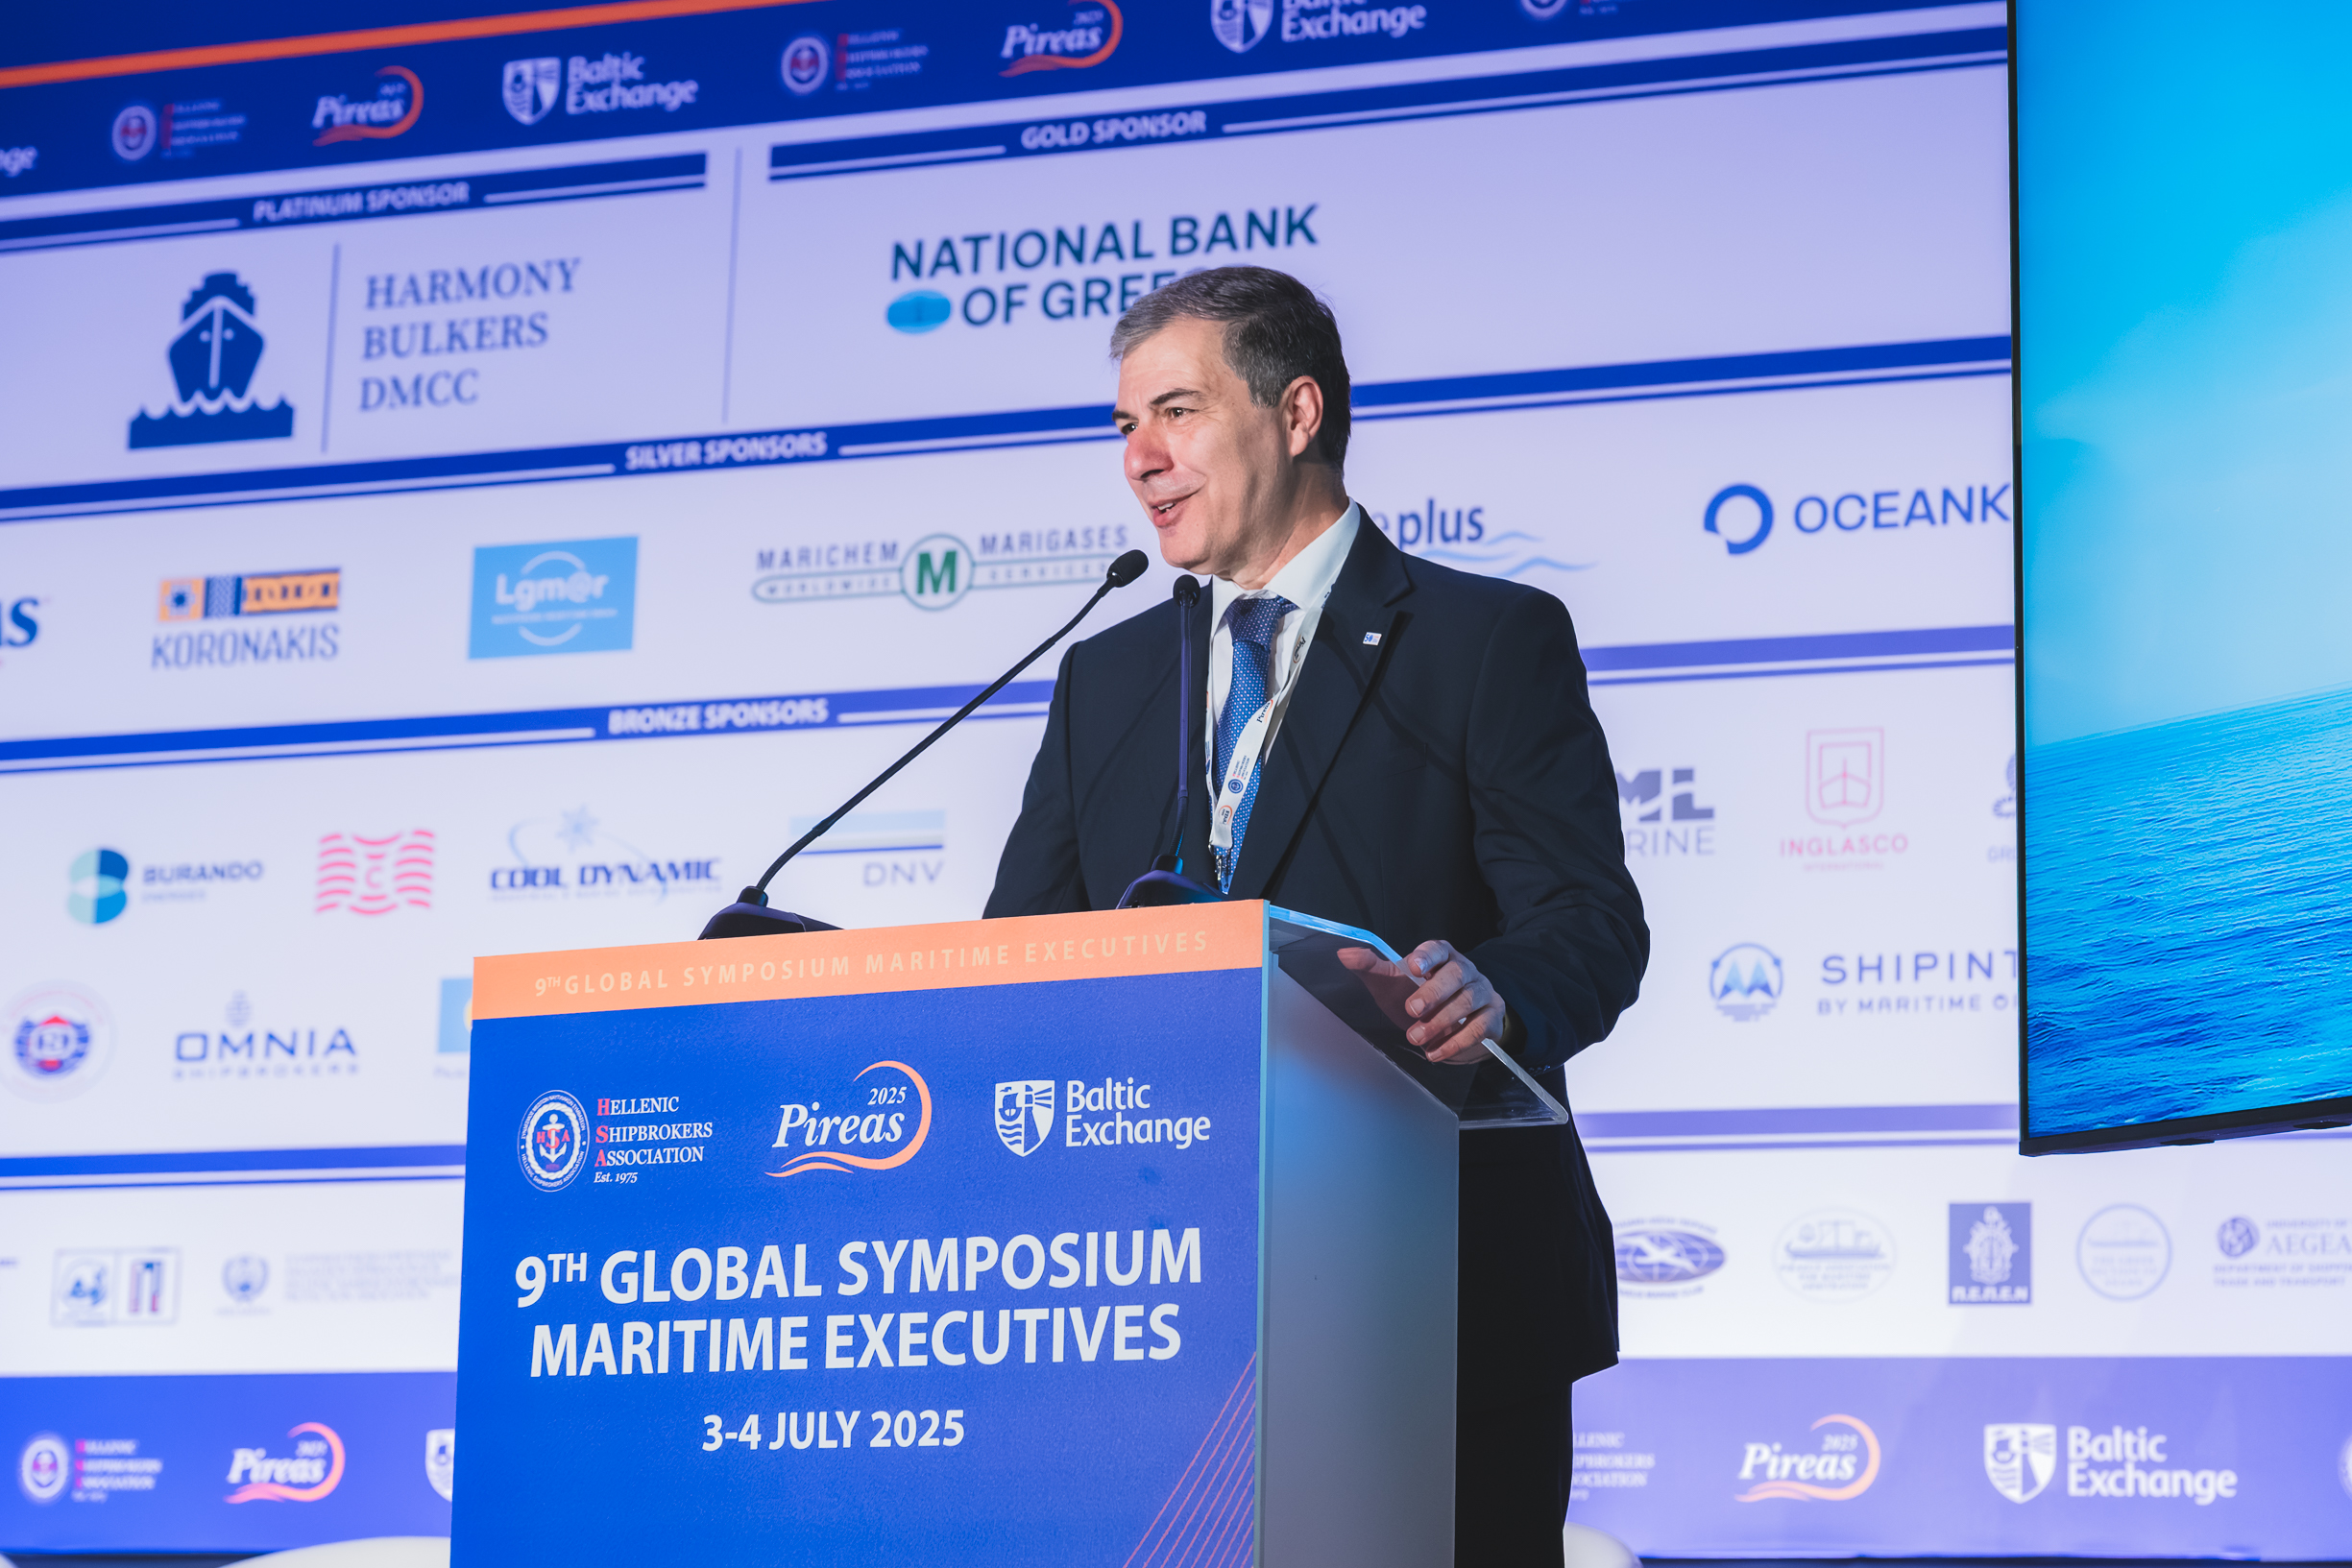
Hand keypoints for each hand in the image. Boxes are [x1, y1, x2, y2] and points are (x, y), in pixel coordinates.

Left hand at [1334, 939, 1504, 1063]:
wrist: (1448, 1027)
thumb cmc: (1416, 997)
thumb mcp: (1390, 983)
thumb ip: (1370, 967)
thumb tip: (1344, 953)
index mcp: (1441, 956)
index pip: (1438, 948)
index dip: (1426, 956)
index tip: (1411, 966)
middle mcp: (1466, 970)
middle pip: (1456, 974)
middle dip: (1433, 992)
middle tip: (1412, 1010)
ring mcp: (1482, 992)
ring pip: (1467, 1001)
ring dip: (1440, 1022)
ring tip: (1415, 1038)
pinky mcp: (1492, 1017)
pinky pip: (1479, 1028)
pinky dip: (1456, 1043)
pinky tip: (1435, 1052)